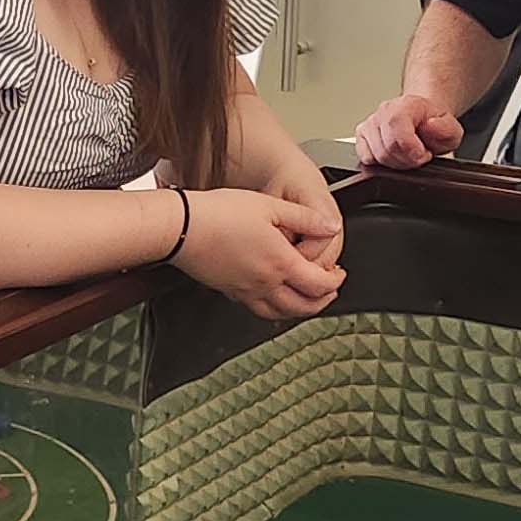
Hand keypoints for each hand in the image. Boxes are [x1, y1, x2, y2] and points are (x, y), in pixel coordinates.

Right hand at [174, 189, 347, 321]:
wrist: (182, 227)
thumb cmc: (220, 214)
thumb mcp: (270, 206)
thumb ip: (305, 218)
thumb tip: (331, 227)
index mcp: (281, 263)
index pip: (320, 284)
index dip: (335, 282)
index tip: (339, 273)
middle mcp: (266, 283)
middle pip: (304, 306)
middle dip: (323, 301)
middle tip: (329, 290)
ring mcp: (246, 291)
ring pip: (281, 314)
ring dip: (300, 310)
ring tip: (306, 300)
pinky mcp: (230, 291)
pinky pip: (259, 310)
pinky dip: (275, 310)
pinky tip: (273, 299)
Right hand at [353, 92, 464, 168]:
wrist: (423, 119)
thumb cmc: (433, 125)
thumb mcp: (452, 129)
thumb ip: (445, 129)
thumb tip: (429, 127)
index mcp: (405, 106)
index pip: (397, 134)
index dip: (412, 152)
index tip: (424, 155)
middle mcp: (383, 112)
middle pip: (386, 150)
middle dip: (406, 161)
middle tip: (418, 155)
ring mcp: (370, 124)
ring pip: (375, 157)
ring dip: (395, 163)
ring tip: (407, 154)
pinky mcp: (361, 136)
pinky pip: (366, 159)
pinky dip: (381, 164)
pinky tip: (394, 155)